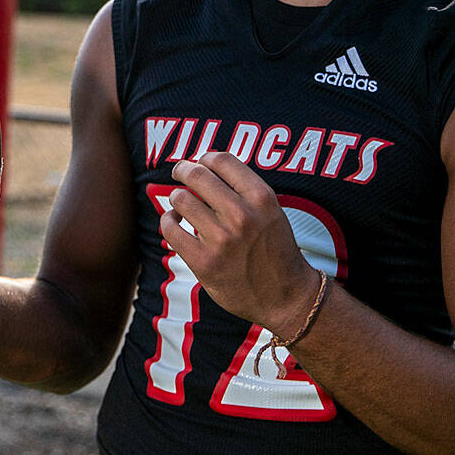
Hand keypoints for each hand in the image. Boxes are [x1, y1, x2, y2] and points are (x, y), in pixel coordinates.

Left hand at [158, 152, 320, 333]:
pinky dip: (168, 220)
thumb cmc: (274, 249)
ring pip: (180, 199)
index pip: (222, 160)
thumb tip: (204, 165)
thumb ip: (243, 189)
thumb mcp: (271, 211)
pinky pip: (170, 229)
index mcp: (262, 198)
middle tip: (180, 171)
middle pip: (197, 174)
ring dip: (177, 197)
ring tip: (181, 203)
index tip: (199, 162)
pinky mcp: (204, 262)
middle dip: (183, 169)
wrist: (286, 296)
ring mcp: (222, 240)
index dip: (205, 157)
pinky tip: (175, 221)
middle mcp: (242, 215)